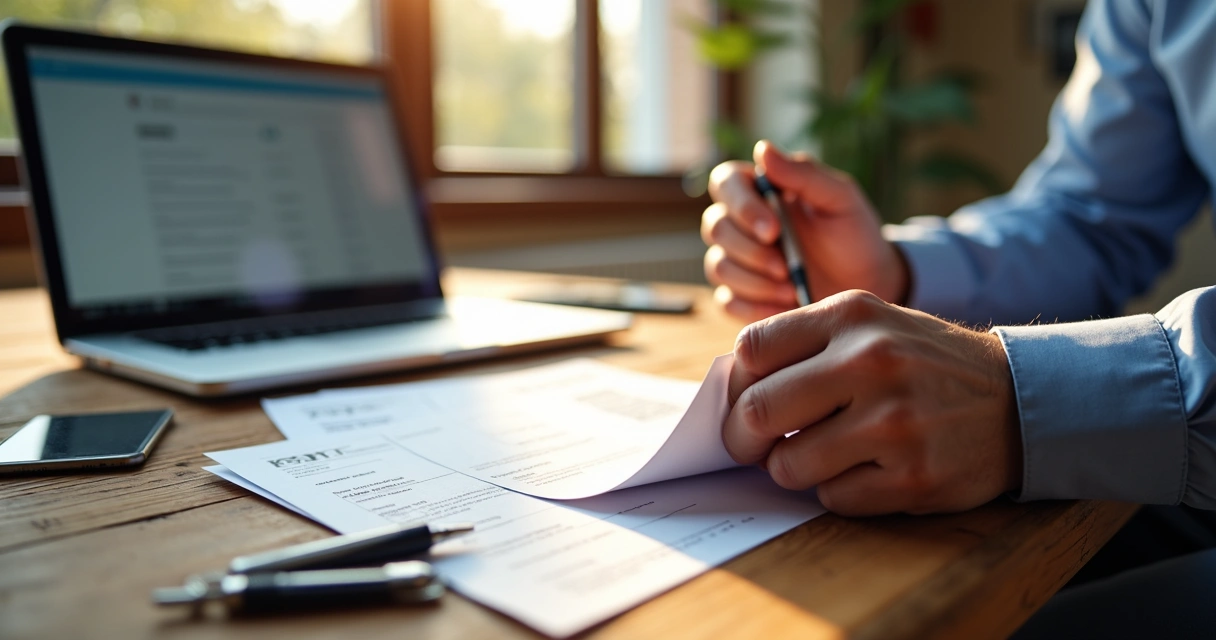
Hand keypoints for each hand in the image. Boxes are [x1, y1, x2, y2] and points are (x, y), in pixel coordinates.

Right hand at [702, 140, 909, 322]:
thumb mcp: (840, 199)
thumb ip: (804, 173)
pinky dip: (754, 307)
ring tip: (792, 288)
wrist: (870, 283)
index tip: (774, 229)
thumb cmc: (854, 234)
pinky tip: (784, 305)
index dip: (740, 205)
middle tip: (787, 266)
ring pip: (718, 267)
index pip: (725, 183)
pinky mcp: (742, 297)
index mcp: (761, 191)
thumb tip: (762, 149)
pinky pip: (727, 302)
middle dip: (750, 250)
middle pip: (715, 227)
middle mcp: (742, 224)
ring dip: (754, 282)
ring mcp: (739, 261)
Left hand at [723, 290, 1021, 515]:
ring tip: (821, 455)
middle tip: (753, 446)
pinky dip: (838, 491)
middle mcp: (871, 362)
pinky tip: (867, 471)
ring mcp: (894, 422)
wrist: (1019, 398)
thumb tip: (732, 390)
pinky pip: (833, 498)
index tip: (743, 400)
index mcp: (852, 317)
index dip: (736, 384)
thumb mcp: (870, 325)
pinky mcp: (913, 477)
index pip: (752, 350)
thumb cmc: (924, 363)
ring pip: (788, 465)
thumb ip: (803, 345)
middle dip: (742, 439)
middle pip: (756, 412)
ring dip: (792, 469)